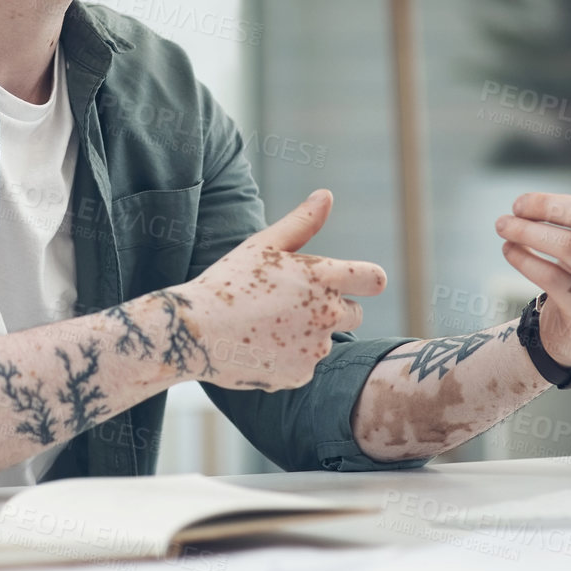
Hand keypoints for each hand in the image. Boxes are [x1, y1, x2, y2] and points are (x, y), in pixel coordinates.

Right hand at [177, 189, 386, 390]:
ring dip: (306, 334)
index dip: (367, 279)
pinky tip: (257, 346)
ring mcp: (315, 349)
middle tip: (289, 304)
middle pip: (353, 314)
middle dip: (332, 308)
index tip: (355, 281)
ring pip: (323, 340)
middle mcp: (328, 315)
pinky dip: (287, 358)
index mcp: (323, 278)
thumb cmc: (228, 281)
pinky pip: (303, 365)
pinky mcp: (300, 375)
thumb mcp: (263, 245)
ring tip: (262, 325)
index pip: (374, 279)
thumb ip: (301, 222)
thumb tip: (326, 195)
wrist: (196, 332)